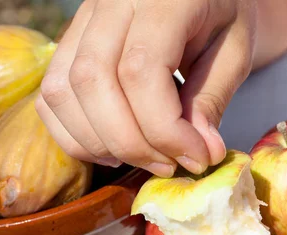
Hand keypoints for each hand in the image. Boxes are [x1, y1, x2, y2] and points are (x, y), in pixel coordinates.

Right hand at [35, 0, 256, 176]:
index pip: (140, 71)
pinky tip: (112, 147)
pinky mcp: (70, 41)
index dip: (164, 129)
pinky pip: (52, 95)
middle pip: (92, 82)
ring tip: (145, 159)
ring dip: (99, 142)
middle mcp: (110, 2)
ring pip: (63, 91)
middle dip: (131, 143)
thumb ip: (212, 98)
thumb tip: (200, 154)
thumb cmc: (221, 13)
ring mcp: (83, 20)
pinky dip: (75, 133)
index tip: (196, 158)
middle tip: (170, 165)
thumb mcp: (235, 50)